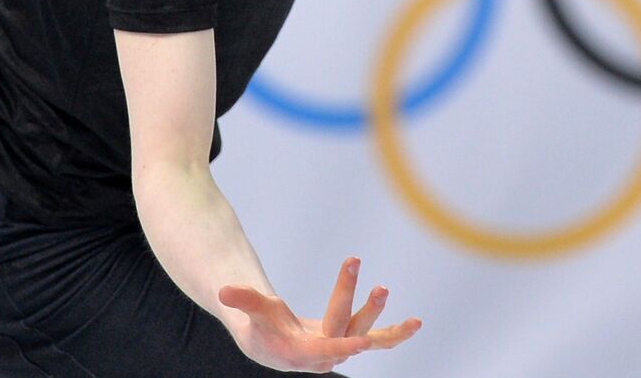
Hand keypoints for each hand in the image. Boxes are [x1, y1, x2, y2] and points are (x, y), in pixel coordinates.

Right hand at [218, 257, 420, 372]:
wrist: (272, 343)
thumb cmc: (263, 326)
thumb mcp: (253, 312)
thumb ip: (243, 301)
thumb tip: (224, 291)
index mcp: (301, 352)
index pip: (324, 350)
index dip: (342, 347)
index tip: (361, 343)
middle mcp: (325, 354)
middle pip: (347, 329)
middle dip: (364, 309)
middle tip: (382, 287)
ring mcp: (340, 347)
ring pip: (369, 340)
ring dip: (390, 330)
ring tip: (417, 323)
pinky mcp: (350, 340)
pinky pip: (376, 339)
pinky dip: (394, 333)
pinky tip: (414, 325)